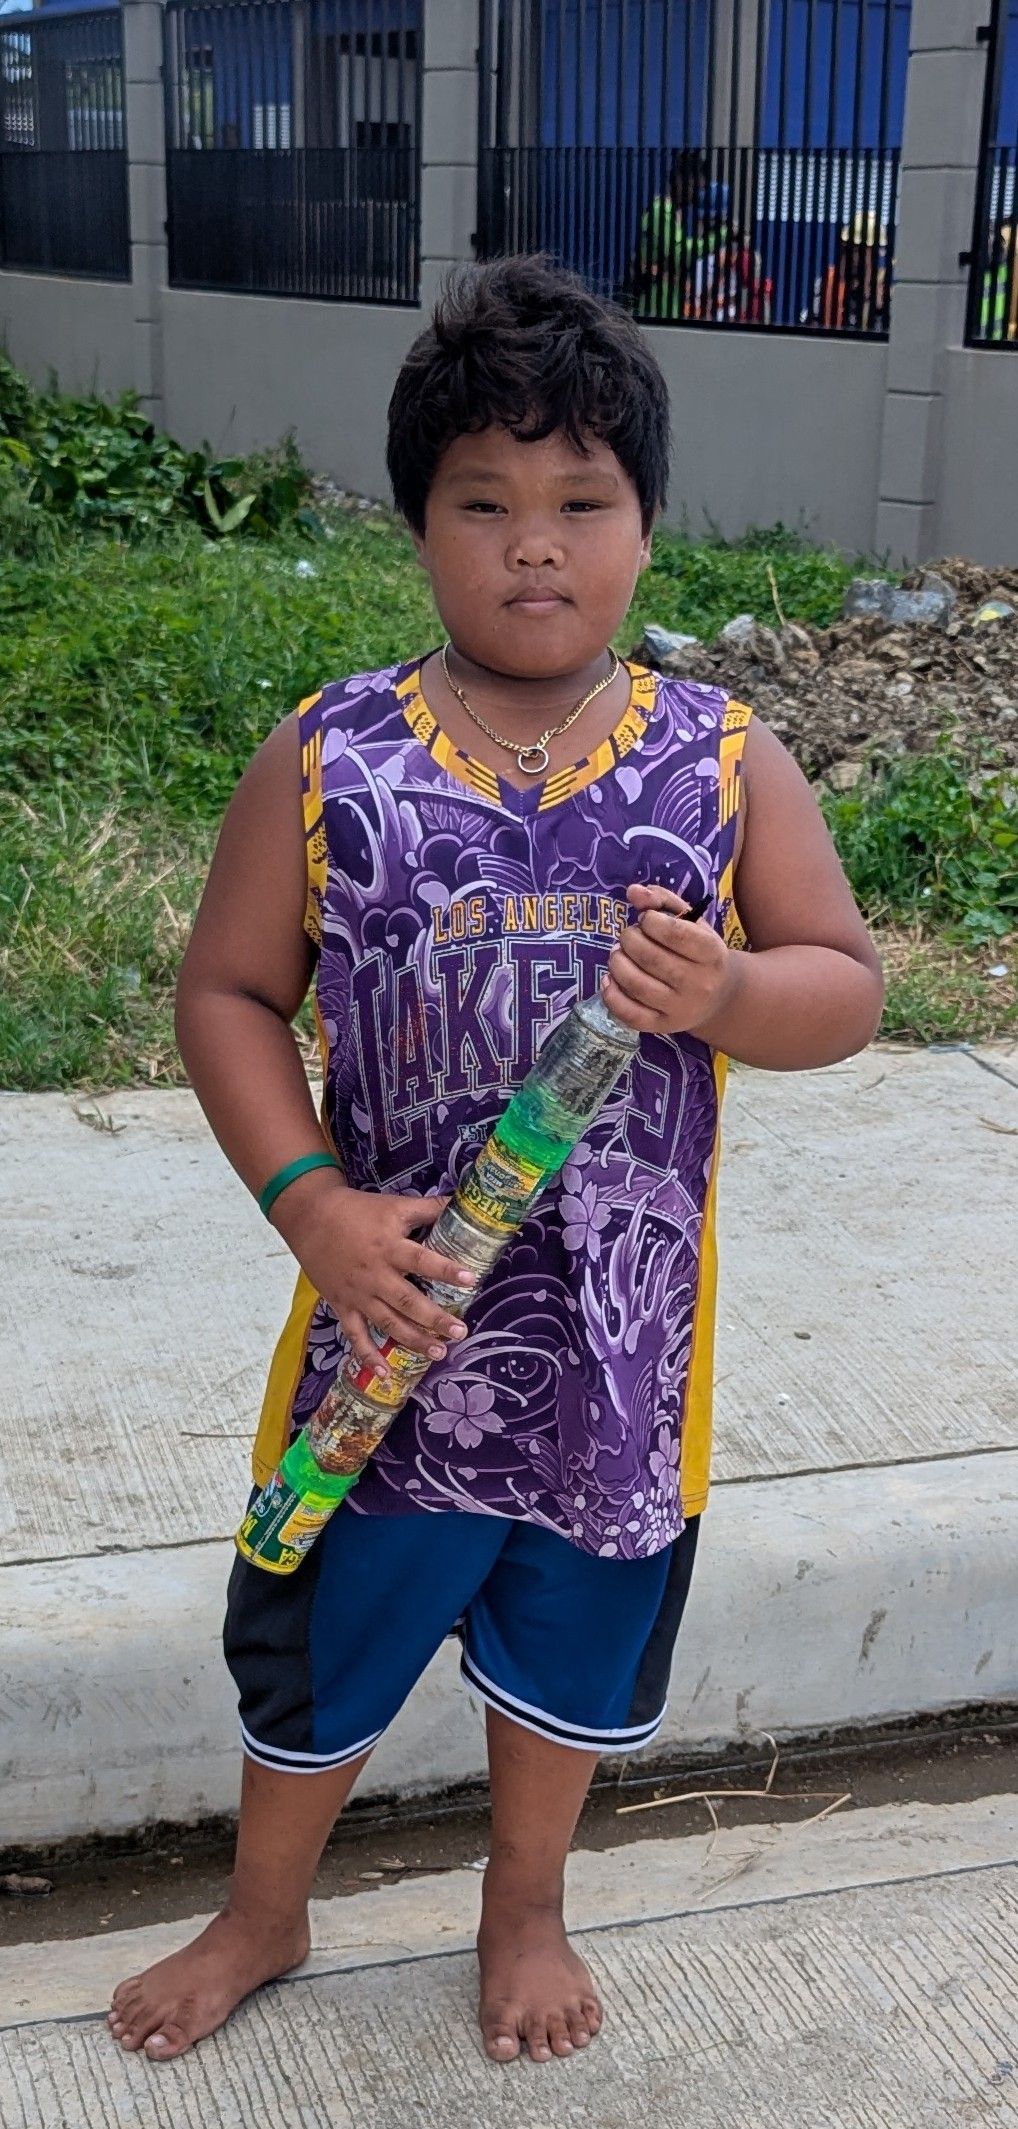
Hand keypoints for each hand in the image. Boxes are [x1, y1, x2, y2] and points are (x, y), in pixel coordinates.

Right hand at [270, 1176, 474, 1378]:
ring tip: (438, 1352)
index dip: (446, 1270)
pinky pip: (355, 1335)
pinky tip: (384, 1374)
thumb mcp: (394, 1205)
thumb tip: (458, 1203)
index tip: (471, 1279)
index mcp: (390, 1248)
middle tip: (460, 1331)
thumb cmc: (357, 1211)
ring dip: (413, 1340)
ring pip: (387, 1323)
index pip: (422, 1260)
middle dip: (435, 1318)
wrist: (311, 1218)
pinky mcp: (342, 1305)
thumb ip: (427, 1209)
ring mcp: (358, 1294)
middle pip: (408, 1301)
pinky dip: (368, 1356)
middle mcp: (376, 1275)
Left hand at [601, 883, 741, 1036]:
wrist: (719, 997)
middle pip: (649, 957)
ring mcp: (680, 1008)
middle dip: (629, 940)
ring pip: (635, 984)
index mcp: (710, 952)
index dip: (650, 920)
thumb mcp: (691, 922)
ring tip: (619, 955)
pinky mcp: (663, 1026)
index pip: (673, 932)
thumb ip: (662, 901)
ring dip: (616, 962)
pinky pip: (629, 1014)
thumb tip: (632, 892)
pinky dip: (611, 995)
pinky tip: (610, 979)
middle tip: (628, 937)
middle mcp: (698, 983)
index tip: (646, 920)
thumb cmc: (699, 952)